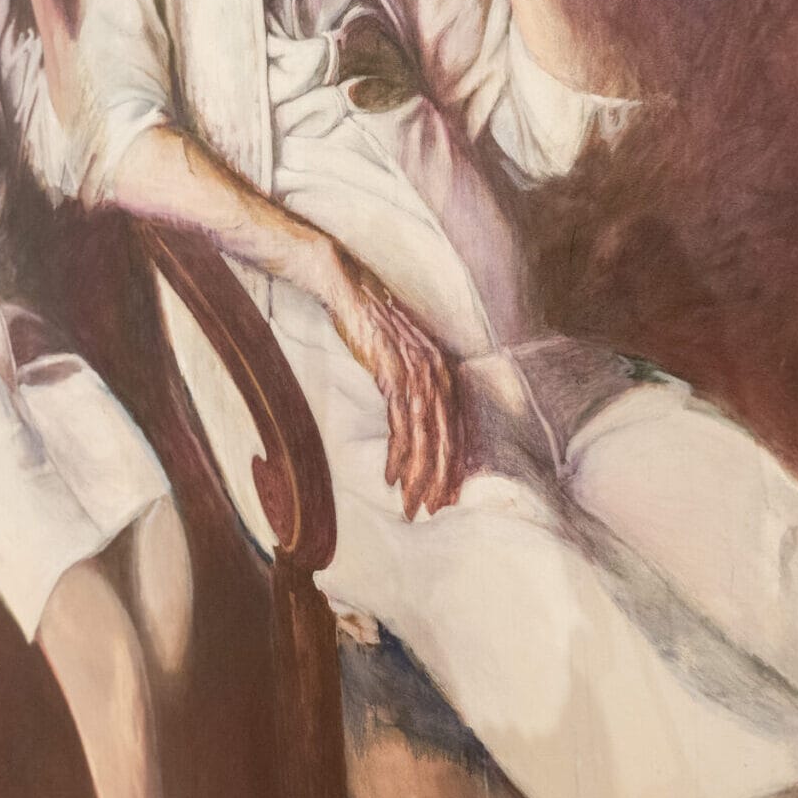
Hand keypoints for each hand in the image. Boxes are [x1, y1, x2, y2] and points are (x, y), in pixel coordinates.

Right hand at [312, 243, 461, 517]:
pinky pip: (401, 421)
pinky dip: (398, 452)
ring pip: (426, 435)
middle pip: (445, 437)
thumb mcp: (394, 357)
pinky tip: (390, 475)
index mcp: (441, 370)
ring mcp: (417, 371)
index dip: (451, 465)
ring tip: (410, 503)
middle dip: (438, 478)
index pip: (453, 427)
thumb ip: (406, 384)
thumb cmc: (367, 324)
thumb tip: (406, 415)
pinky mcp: (394, 370)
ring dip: (418, 474)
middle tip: (430, 510)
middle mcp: (437, 371)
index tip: (445, 496)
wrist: (344, 288)